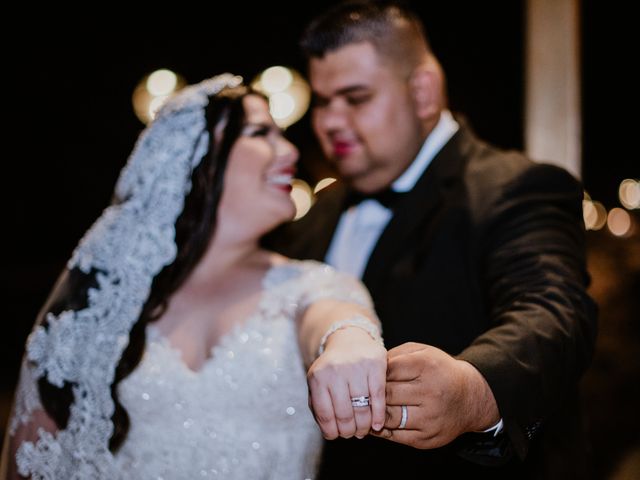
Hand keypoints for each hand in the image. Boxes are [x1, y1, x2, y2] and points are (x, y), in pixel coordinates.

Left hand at [307, 327, 386, 439]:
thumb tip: (329, 432)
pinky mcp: (376, 364)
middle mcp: (336, 370)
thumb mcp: (318, 382)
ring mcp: (356, 367)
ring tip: (363, 431)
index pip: (325, 415)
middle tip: (352, 434)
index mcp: (318, 377)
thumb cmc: (333, 368)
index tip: (336, 436)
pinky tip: (377, 425)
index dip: (332, 431)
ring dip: (363, 427)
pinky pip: (379, 397)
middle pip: (345, 414)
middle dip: (349, 431)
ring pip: (362, 409)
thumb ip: (317, 405)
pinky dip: (378, 416)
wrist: (349, 340)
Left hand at [372, 342, 498, 448]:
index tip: (365, 375)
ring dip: (374, 413)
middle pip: (386, 394)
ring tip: (364, 408)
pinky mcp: (427, 438)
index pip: (387, 371)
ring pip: (388, 417)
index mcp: (426, 366)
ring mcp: (430, 418)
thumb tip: (369, 368)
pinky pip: (395, 436)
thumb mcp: (422, 352)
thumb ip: (395, 355)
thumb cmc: (439, 370)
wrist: (470, 397)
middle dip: (370, 393)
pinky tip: (375, 421)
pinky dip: (381, 429)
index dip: (373, 373)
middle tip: (359, 392)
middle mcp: (430, 392)